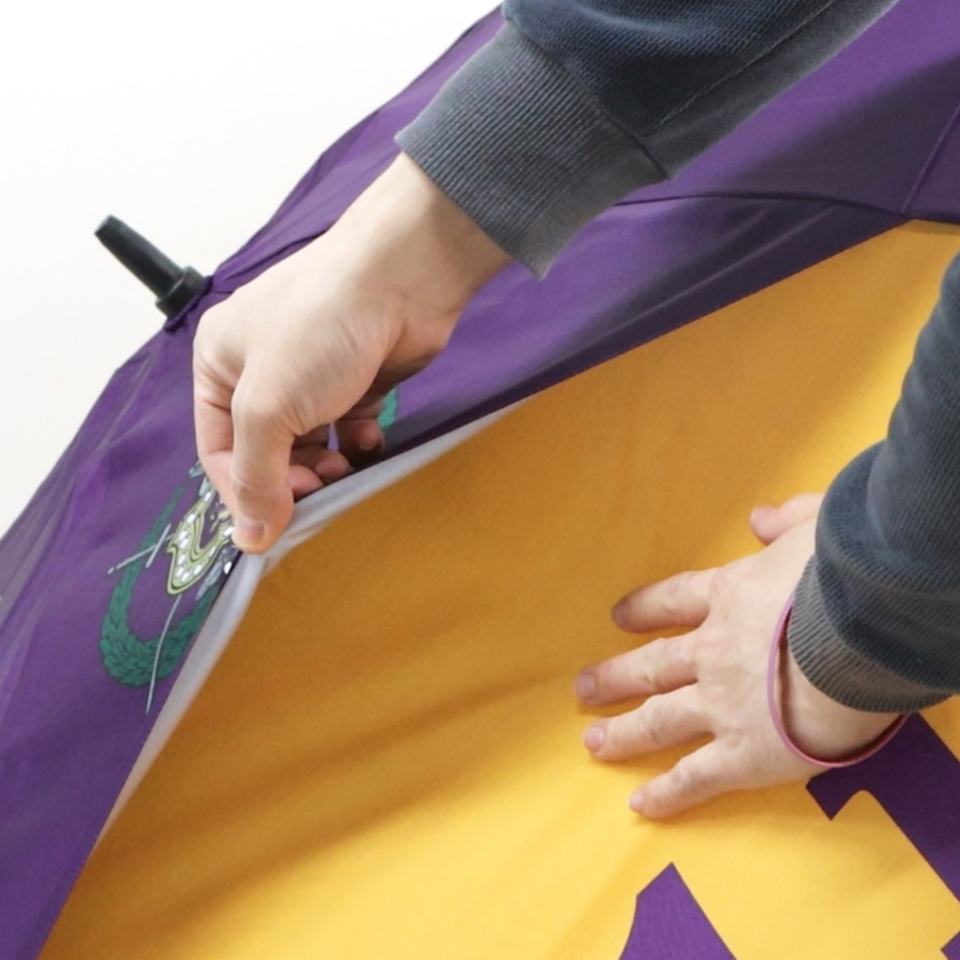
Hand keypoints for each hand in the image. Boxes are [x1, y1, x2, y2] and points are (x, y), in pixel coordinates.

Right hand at [193, 153, 510, 552]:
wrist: (402, 278)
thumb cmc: (319, 330)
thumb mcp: (268, 405)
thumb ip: (256, 476)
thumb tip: (249, 541)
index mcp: (220, 365)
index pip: (219, 450)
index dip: (244, 491)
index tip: (276, 522)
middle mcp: (261, 370)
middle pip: (266, 451)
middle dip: (290, 478)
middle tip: (319, 487)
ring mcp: (313, 374)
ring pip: (309, 444)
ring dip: (324, 466)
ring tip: (342, 466)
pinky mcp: (358, 379)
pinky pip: (348, 428)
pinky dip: (356, 443)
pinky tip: (369, 441)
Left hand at [575, 494, 899, 817]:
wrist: (856, 634)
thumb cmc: (844, 575)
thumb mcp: (818, 525)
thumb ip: (787, 519)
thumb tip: (760, 516)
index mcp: (729, 596)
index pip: (673, 600)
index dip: (644, 608)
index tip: (618, 616)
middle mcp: (712, 652)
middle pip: (651, 665)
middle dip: (614, 677)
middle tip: (582, 689)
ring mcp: (721, 704)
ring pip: (659, 719)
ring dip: (624, 732)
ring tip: (594, 742)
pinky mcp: (743, 754)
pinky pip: (696, 777)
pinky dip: (667, 793)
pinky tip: (639, 804)